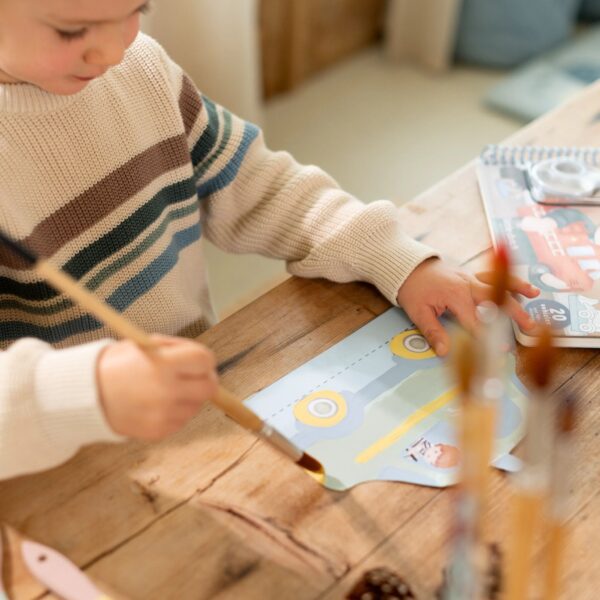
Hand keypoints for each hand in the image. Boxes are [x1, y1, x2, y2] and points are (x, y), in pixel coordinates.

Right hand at [96, 335, 217, 439]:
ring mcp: (163, 414)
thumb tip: (204, 360)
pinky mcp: (158, 431)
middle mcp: (167, 391)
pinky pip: (181, 420)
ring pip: (197, 405)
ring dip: (189, 396)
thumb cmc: (116, 365)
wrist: (85, 395)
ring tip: (167, 389)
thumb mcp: (144, 345)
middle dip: (204, 379)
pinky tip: (157, 403)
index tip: (196, 360)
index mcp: (163, 365)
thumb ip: (176, 350)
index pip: (205, 360)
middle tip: (193, 376)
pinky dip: (175, 412)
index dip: (203, 358)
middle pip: (210, 387)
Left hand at [396, 258, 539, 355]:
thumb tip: (445, 352)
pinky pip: (495, 277)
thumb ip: (434, 332)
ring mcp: (472, 279)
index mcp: (455, 296)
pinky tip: (527, 288)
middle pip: (495, 302)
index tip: (501, 351)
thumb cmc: (412, 289)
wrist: (408, 266)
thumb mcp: (418, 313)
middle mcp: (468, 286)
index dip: (489, 337)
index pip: (476, 321)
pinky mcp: (473, 276)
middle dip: (513, 316)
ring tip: (535, 304)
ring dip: (518, 295)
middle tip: (529, 330)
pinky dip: (511, 281)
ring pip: (500, 287)